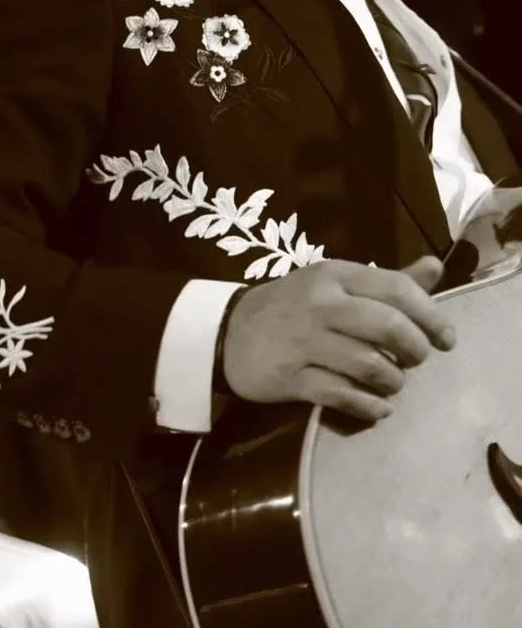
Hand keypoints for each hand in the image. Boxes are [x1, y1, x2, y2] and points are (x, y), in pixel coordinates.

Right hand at [221, 256, 455, 422]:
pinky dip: (369, 406)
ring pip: (370, 364)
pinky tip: (378, 408)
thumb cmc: (292, 306)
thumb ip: (386, 281)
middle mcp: (321, 304)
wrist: (228, 332)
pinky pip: (343, 396)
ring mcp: (305, 341)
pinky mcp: (292, 378)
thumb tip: (436, 267)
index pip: (396, 288)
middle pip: (388, 326)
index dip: (430, 315)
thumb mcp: (334, 283)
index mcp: (335, 275)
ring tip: (393, 383)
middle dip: (415, 349)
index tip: (447, 339)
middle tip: (417, 360)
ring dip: (393, 380)